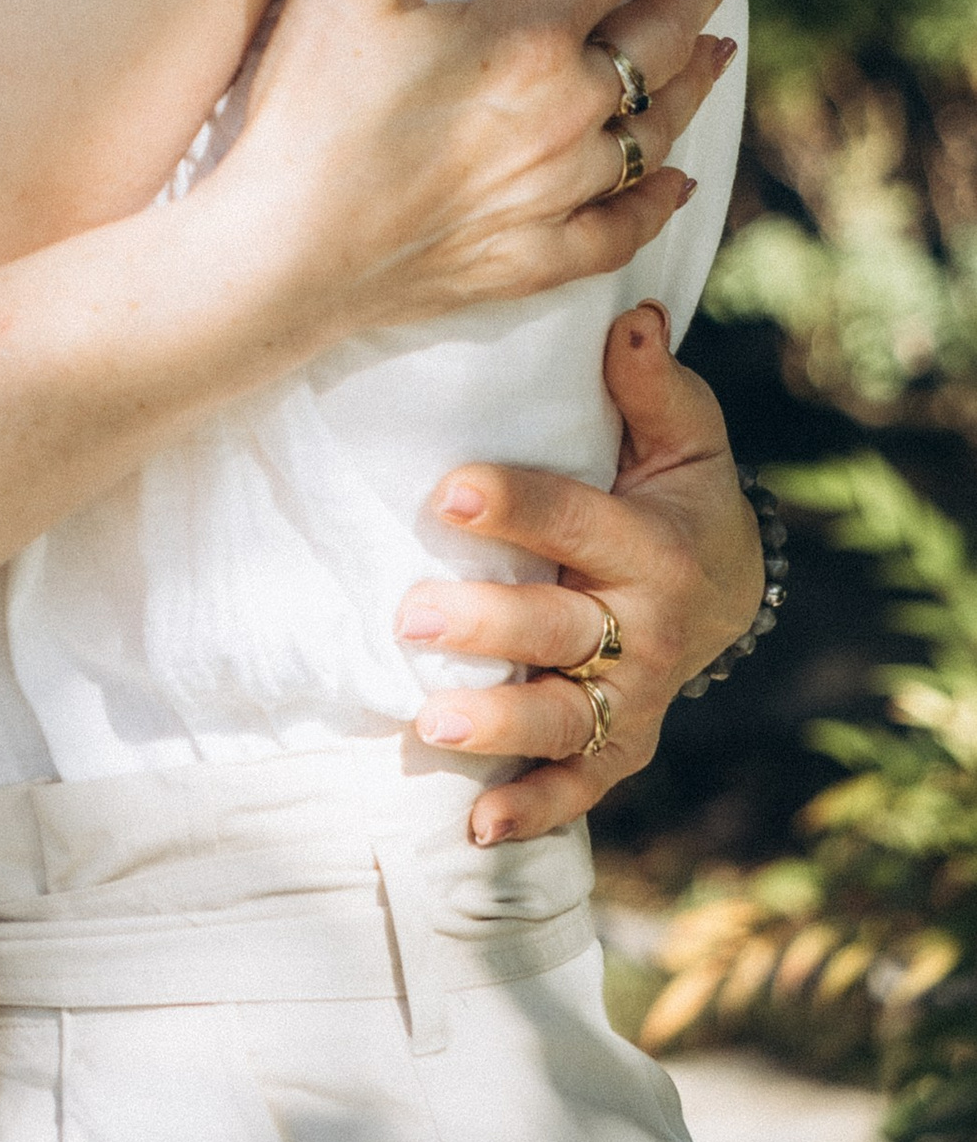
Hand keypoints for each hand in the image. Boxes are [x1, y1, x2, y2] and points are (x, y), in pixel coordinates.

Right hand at [231, 0, 740, 321]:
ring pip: (661, 129)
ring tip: (720, 45)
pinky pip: (627, 225)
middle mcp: (569, 112)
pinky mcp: (537, 257)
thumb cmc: (308, 109)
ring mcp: (560, 192)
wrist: (282, 256)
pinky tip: (680, 180)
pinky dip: (661, 198)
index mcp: (530, 35)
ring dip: (698, 79)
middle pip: (666, 32)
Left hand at [399, 307, 761, 843]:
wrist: (727, 582)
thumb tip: (627, 315)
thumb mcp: (682, 431)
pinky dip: (533, 810)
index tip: (448, 490)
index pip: (577, 521)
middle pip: (561, 631)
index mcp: (654, 546)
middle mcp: (646, 631)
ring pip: (565, 718)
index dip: (516, 505)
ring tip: (432, 726)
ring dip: (500, 728)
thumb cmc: (678, 487)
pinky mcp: (617, 743)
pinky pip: (578, 785)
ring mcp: (632, 696)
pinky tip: (477, 827)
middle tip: (414, 616)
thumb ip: (651, 384)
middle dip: (489, 625)